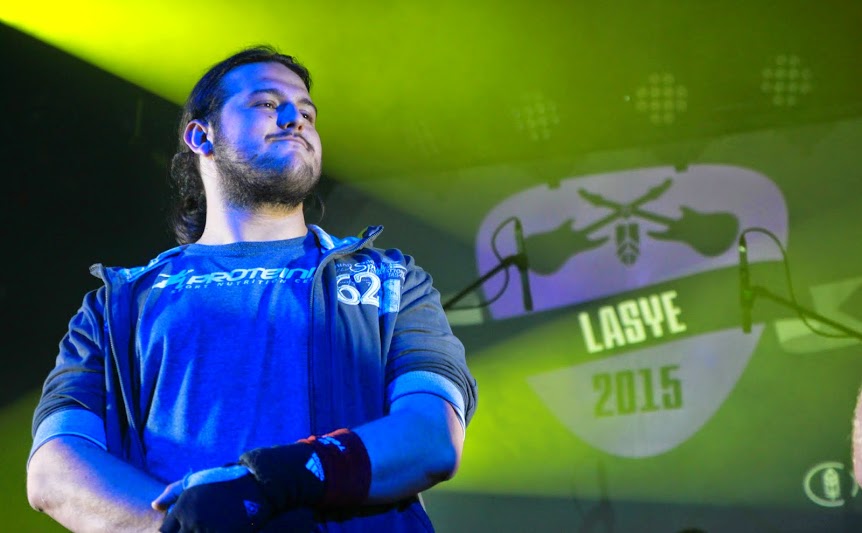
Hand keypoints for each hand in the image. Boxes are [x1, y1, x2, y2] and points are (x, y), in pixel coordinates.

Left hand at [152, 465, 273, 532]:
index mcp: (183, 509)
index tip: (180, 529)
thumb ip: (171, 492)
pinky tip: (218, 529)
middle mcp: (193, 521)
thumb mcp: (194, 480)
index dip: (171, 532)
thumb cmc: (221, 481)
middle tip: (196, 527)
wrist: (253, 484)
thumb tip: (155, 506)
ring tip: (206, 528)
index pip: (165, 532)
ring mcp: (209, 530)